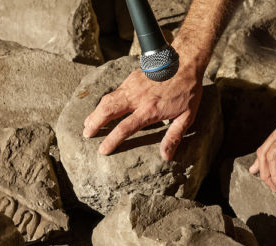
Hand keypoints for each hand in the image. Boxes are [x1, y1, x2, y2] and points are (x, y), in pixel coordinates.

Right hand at [83, 63, 202, 160]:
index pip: (125, 128)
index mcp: (149, 110)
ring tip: (88, 123)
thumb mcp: (187, 116)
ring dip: (95, 112)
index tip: (102, 150)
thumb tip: (166, 156)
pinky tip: (102, 107)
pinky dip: (105, 101)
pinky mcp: (131, 78)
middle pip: (108, 111)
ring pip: (107, 100)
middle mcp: (137, 98)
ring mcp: (132, 87)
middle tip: (86, 134)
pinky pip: (114, 92)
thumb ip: (174, 136)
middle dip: (95, 123)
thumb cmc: (188, 89)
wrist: (185, 60)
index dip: (112, 140)